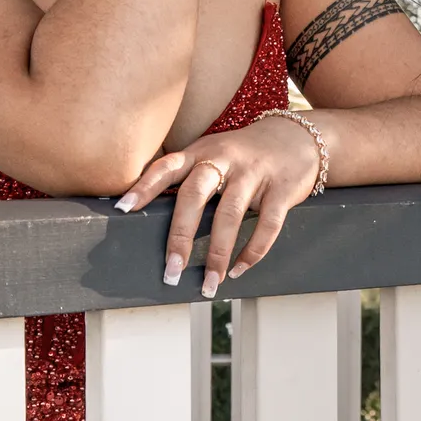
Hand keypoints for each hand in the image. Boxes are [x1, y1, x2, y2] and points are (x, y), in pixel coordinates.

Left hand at [115, 116, 322, 293]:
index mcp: (201, 152)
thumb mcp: (213, 153)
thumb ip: (189, 177)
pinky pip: (267, 224)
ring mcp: (254, 172)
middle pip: (194, 195)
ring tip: (209, 283)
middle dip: (180, 236)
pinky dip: (253, 251)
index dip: (144, 187)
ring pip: (230, 214)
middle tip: (171, 271)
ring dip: (217, 254)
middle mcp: (224, 159)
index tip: (122, 209)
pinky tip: (240, 269)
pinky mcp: (282, 188)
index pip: (166, 167)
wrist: (298, 137)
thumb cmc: (245, 153)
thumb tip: (152, 218)